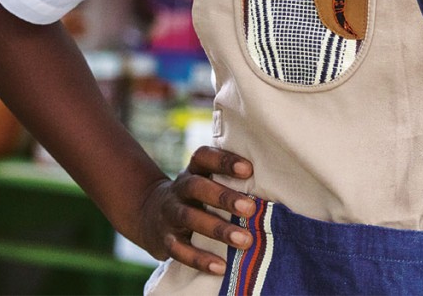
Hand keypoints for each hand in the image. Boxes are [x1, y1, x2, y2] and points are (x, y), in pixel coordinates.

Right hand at [137, 145, 256, 273]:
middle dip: (224, 197)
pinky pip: (180, 250)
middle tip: (250, 208)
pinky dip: (200, 259)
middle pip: (197, 187)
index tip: (248, 169)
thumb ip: (229, 177)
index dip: (224, 161)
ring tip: (245, 240)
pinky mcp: (165, 240)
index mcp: (193, 170)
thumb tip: (272, 179)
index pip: (204, 157)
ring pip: (190, 219)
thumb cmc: (196, 194)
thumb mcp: (205, 178)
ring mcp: (169, 214)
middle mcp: (179, 189)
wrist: (149, 214)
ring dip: (218, 230)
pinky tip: (221, 266)